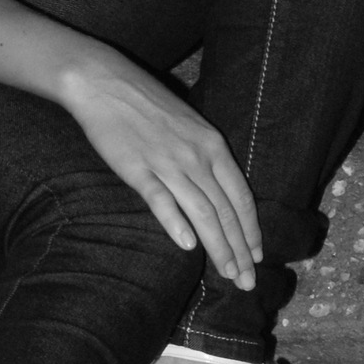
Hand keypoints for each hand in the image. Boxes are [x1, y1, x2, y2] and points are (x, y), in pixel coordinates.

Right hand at [60, 48, 261, 286]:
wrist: (105, 82)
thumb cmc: (146, 103)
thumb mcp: (189, 124)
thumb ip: (205, 156)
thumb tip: (218, 188)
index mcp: (212, 146)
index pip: (240, 197)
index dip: (251, 230)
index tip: (258, 256)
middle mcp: (196, 157)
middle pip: (225, 211)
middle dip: (240, 250)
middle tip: (248, 281)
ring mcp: (167, 163)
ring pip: (202, 212)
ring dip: (218, 247)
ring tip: (228, 274)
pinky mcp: (137, 168)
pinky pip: (161, 200)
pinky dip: (177, 224)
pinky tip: (187, 245)